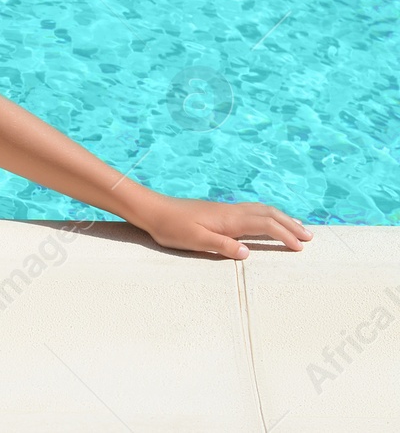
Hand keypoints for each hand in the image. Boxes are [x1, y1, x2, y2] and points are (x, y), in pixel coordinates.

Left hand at [129, 194, 312, 258]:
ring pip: (260, 210)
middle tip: (310, 237)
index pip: (265, 224)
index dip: (284, 235)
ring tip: (296, 227)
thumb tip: (247, 253)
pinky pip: (251, 211)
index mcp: (229, 219)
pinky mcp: (219, 212)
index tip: (300, 247)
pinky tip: (266, 221)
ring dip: (281, 218)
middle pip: (268, 213)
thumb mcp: (195, 241)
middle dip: (290, 224)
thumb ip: (221, 246)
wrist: (152, 210)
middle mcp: (231, 211)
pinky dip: (267, 215)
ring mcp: (225, 210)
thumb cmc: (171, 228)